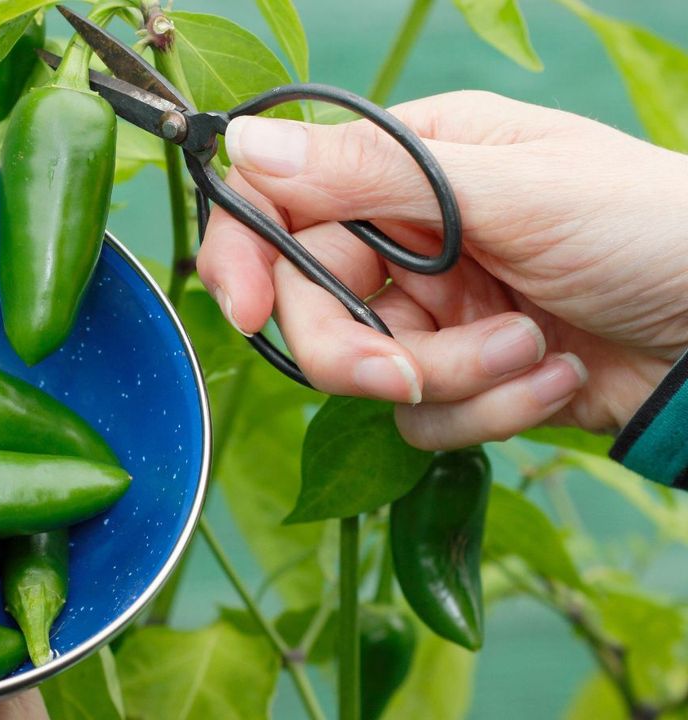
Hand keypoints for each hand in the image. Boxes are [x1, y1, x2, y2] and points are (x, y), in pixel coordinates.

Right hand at [198, 90, 687, 448]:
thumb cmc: (651, 225)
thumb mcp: (512, 187)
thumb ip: (372, 171)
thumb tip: (243, 138)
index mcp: (410, 163)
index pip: (284, 199)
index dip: (245, 252)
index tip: (241, 308)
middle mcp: (407, 234)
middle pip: (310, 300)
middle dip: (355, 347)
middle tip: (407, 371)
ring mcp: (433, 308)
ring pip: (367, 367)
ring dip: (454, 376)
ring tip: (536, 354)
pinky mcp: (462, 376)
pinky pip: (421, 415)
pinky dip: (488, 409)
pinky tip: (559, 377)